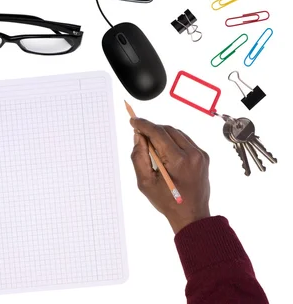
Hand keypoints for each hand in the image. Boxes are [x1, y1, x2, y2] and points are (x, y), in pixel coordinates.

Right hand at [130, 118, 210, 233]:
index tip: (133, 120)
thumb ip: (138, 157)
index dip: (144, 125)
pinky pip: (185, 140)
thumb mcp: (145, 182)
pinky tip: (164, 149)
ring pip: (176, 133)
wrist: (192, 215)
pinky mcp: (203, 157)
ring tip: (150, 143)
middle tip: (138, 133)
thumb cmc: (167, 202)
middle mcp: (192, 154)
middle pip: (168, 130)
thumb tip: (138, 136)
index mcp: (178, 161)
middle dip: (152, 129)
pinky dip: (172, 140)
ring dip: (162, 134)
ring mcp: (200, 155)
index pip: (158, 133)